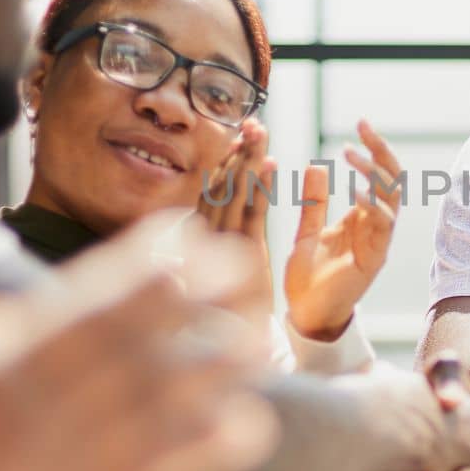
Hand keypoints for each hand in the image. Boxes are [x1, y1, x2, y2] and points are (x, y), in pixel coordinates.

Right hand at [0, 177, 278, 470]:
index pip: (92, 298)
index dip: (147, 263)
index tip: (191, 233)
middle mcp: (46, 409)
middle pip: (140, 346)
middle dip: (196, 304)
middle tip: (247, 268)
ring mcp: (63, 467)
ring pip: (160, 408)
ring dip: (216, 373)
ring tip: (263, 342)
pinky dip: (205, 451)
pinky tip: (248, 430)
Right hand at [198, 117, 275, 315]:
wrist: (224, 349)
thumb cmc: (219, 312)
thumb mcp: (212, 272)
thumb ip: (208, 243)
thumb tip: (204, 213)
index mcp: (198, 238)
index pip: (212, 191)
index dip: (225, 160)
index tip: (238, 135)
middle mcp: (206, 237)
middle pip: (222, 185)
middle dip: (238, 151)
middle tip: (253, 121)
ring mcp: (223, 246)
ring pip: (235, 193)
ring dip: (249, 160)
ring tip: (260, 133)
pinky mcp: (245, 257)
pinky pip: (254, 215)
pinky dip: (261, 187)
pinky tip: (271, 165)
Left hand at [285, 121, 402, 340]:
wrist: (305, 316)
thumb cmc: (309, 278)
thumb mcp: (308, 231)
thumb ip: (315, 201)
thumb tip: (317, 164)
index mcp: (361, 218)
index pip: (378, 175)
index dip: (373, 149)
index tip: (360, 123)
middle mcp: (375, 228)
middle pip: (392, 181)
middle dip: (381, 152)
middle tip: (364, 128)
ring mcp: (377, 243)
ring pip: (390, 200)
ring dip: (373, 174)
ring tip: (350, 154)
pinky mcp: (373, 260)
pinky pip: (382, 228)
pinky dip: (372, 207)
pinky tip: (356, 191)